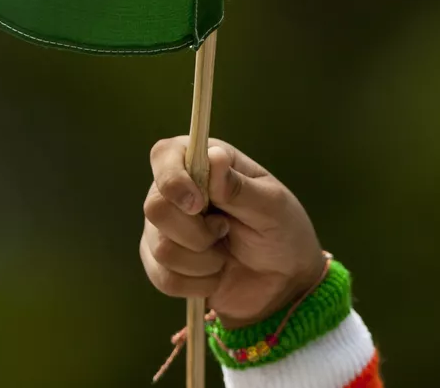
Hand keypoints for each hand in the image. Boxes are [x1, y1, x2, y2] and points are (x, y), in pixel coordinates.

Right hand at [139, 136, 327, 326]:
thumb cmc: (282, 233)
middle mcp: (175, 192)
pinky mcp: (162, 265)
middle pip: (154, 207)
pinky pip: (164, 278)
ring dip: (202, 261)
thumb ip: (239, 186)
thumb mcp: (273, 207)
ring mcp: (164, 230)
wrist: (285, 284)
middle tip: (225, 231)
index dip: (172, 179)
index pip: (163, 155)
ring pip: (160, 248)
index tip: (199, 204)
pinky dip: (197, 284)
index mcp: (202, 164)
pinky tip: (215, 276)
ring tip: (224, 256)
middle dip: (196, 232)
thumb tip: (213, 157)